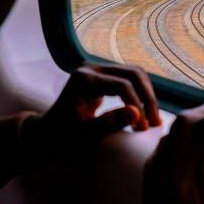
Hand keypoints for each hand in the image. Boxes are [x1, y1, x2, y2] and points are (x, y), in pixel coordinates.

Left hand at [22, 63, 161, 160]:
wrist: (47, 133)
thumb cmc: (61, 136)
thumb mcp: (83, 134)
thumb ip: (108, 123)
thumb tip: (136, 114)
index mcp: (84, 79)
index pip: (121, 85)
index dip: (137, 105)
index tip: (143, 128)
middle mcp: (91, 68)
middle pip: (133, 74)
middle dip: (147, 98)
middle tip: (155, 124)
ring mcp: (98, 70)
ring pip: (135, 75)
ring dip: (147, 96)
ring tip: (153, 121)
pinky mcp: (103, 77)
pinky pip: (129, 81)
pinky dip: (140, 96)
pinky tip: (144, 115)